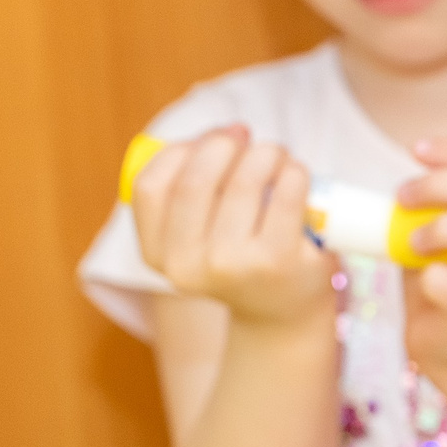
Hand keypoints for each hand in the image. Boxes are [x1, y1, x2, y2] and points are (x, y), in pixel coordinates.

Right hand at [132, 128, 333, 325]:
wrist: (282, 313)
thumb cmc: (242, 256)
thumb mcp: (201, 232)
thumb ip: (195, 186)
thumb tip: (227, 133)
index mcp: (159, 255)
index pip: (150, 185)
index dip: (182, 150)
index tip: (210, 139)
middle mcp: (187, 265)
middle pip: (197, 178)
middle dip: (225, 145)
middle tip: (247, 140)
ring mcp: (232, 265)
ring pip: (244, 180)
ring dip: (266, 153)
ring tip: (277, 156)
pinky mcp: (277, 260)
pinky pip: (286, 192)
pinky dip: (294, 171)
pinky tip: (296, 175)